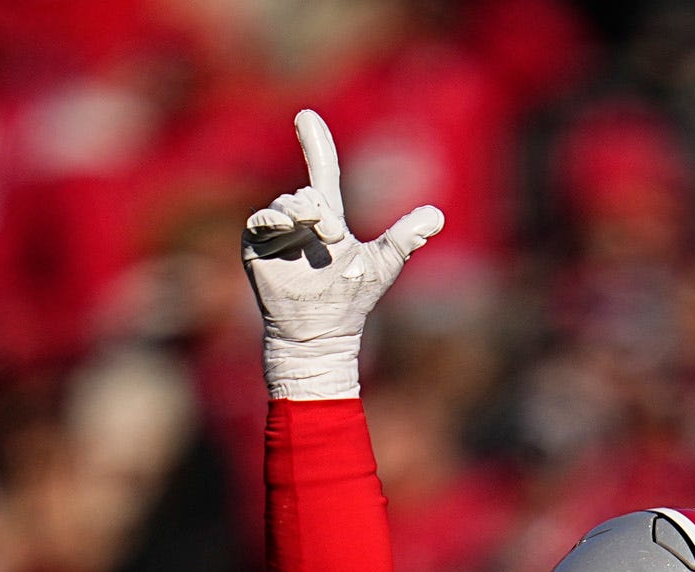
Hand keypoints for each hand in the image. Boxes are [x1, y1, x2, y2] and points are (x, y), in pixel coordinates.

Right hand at [241, 110, 443, 400]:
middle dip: (320, 207)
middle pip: (307, 192)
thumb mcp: (383, 264)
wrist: (321, 333)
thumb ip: (405, 238)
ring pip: (287, 203)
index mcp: (327, 218)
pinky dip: (272, 218)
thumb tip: (437, 215)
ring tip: (319, 235)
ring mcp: (278, 233)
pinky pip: (260, 220)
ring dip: (303, 213)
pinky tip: (286, 225)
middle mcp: (301, 220)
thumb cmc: (352, 300)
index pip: (322, 173)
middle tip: (334, 234)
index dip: (315, 145)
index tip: (306, 116)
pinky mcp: (257, 247)